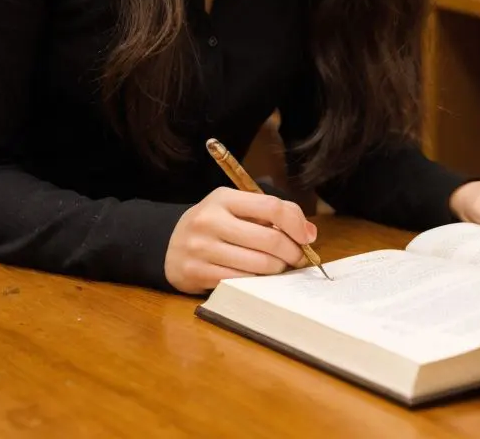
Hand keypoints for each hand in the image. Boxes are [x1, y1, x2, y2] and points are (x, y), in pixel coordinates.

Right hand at [165, 186, 317, 293]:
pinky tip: (261, 277)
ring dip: (277, 269)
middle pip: (269, 240)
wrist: (170, 244)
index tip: (306, 237)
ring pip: (258, 265)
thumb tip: (309, 233)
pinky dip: (258, 281)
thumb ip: (272, 214)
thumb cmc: (214, 224)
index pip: (271, 207)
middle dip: (292, 252)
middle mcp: (211, 220)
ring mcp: (202, 248)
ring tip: (280, 267)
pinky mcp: (198, 273)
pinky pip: (242, 281)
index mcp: (224, 198)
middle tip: (298, 258)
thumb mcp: (236, 208)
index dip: (295, 223)